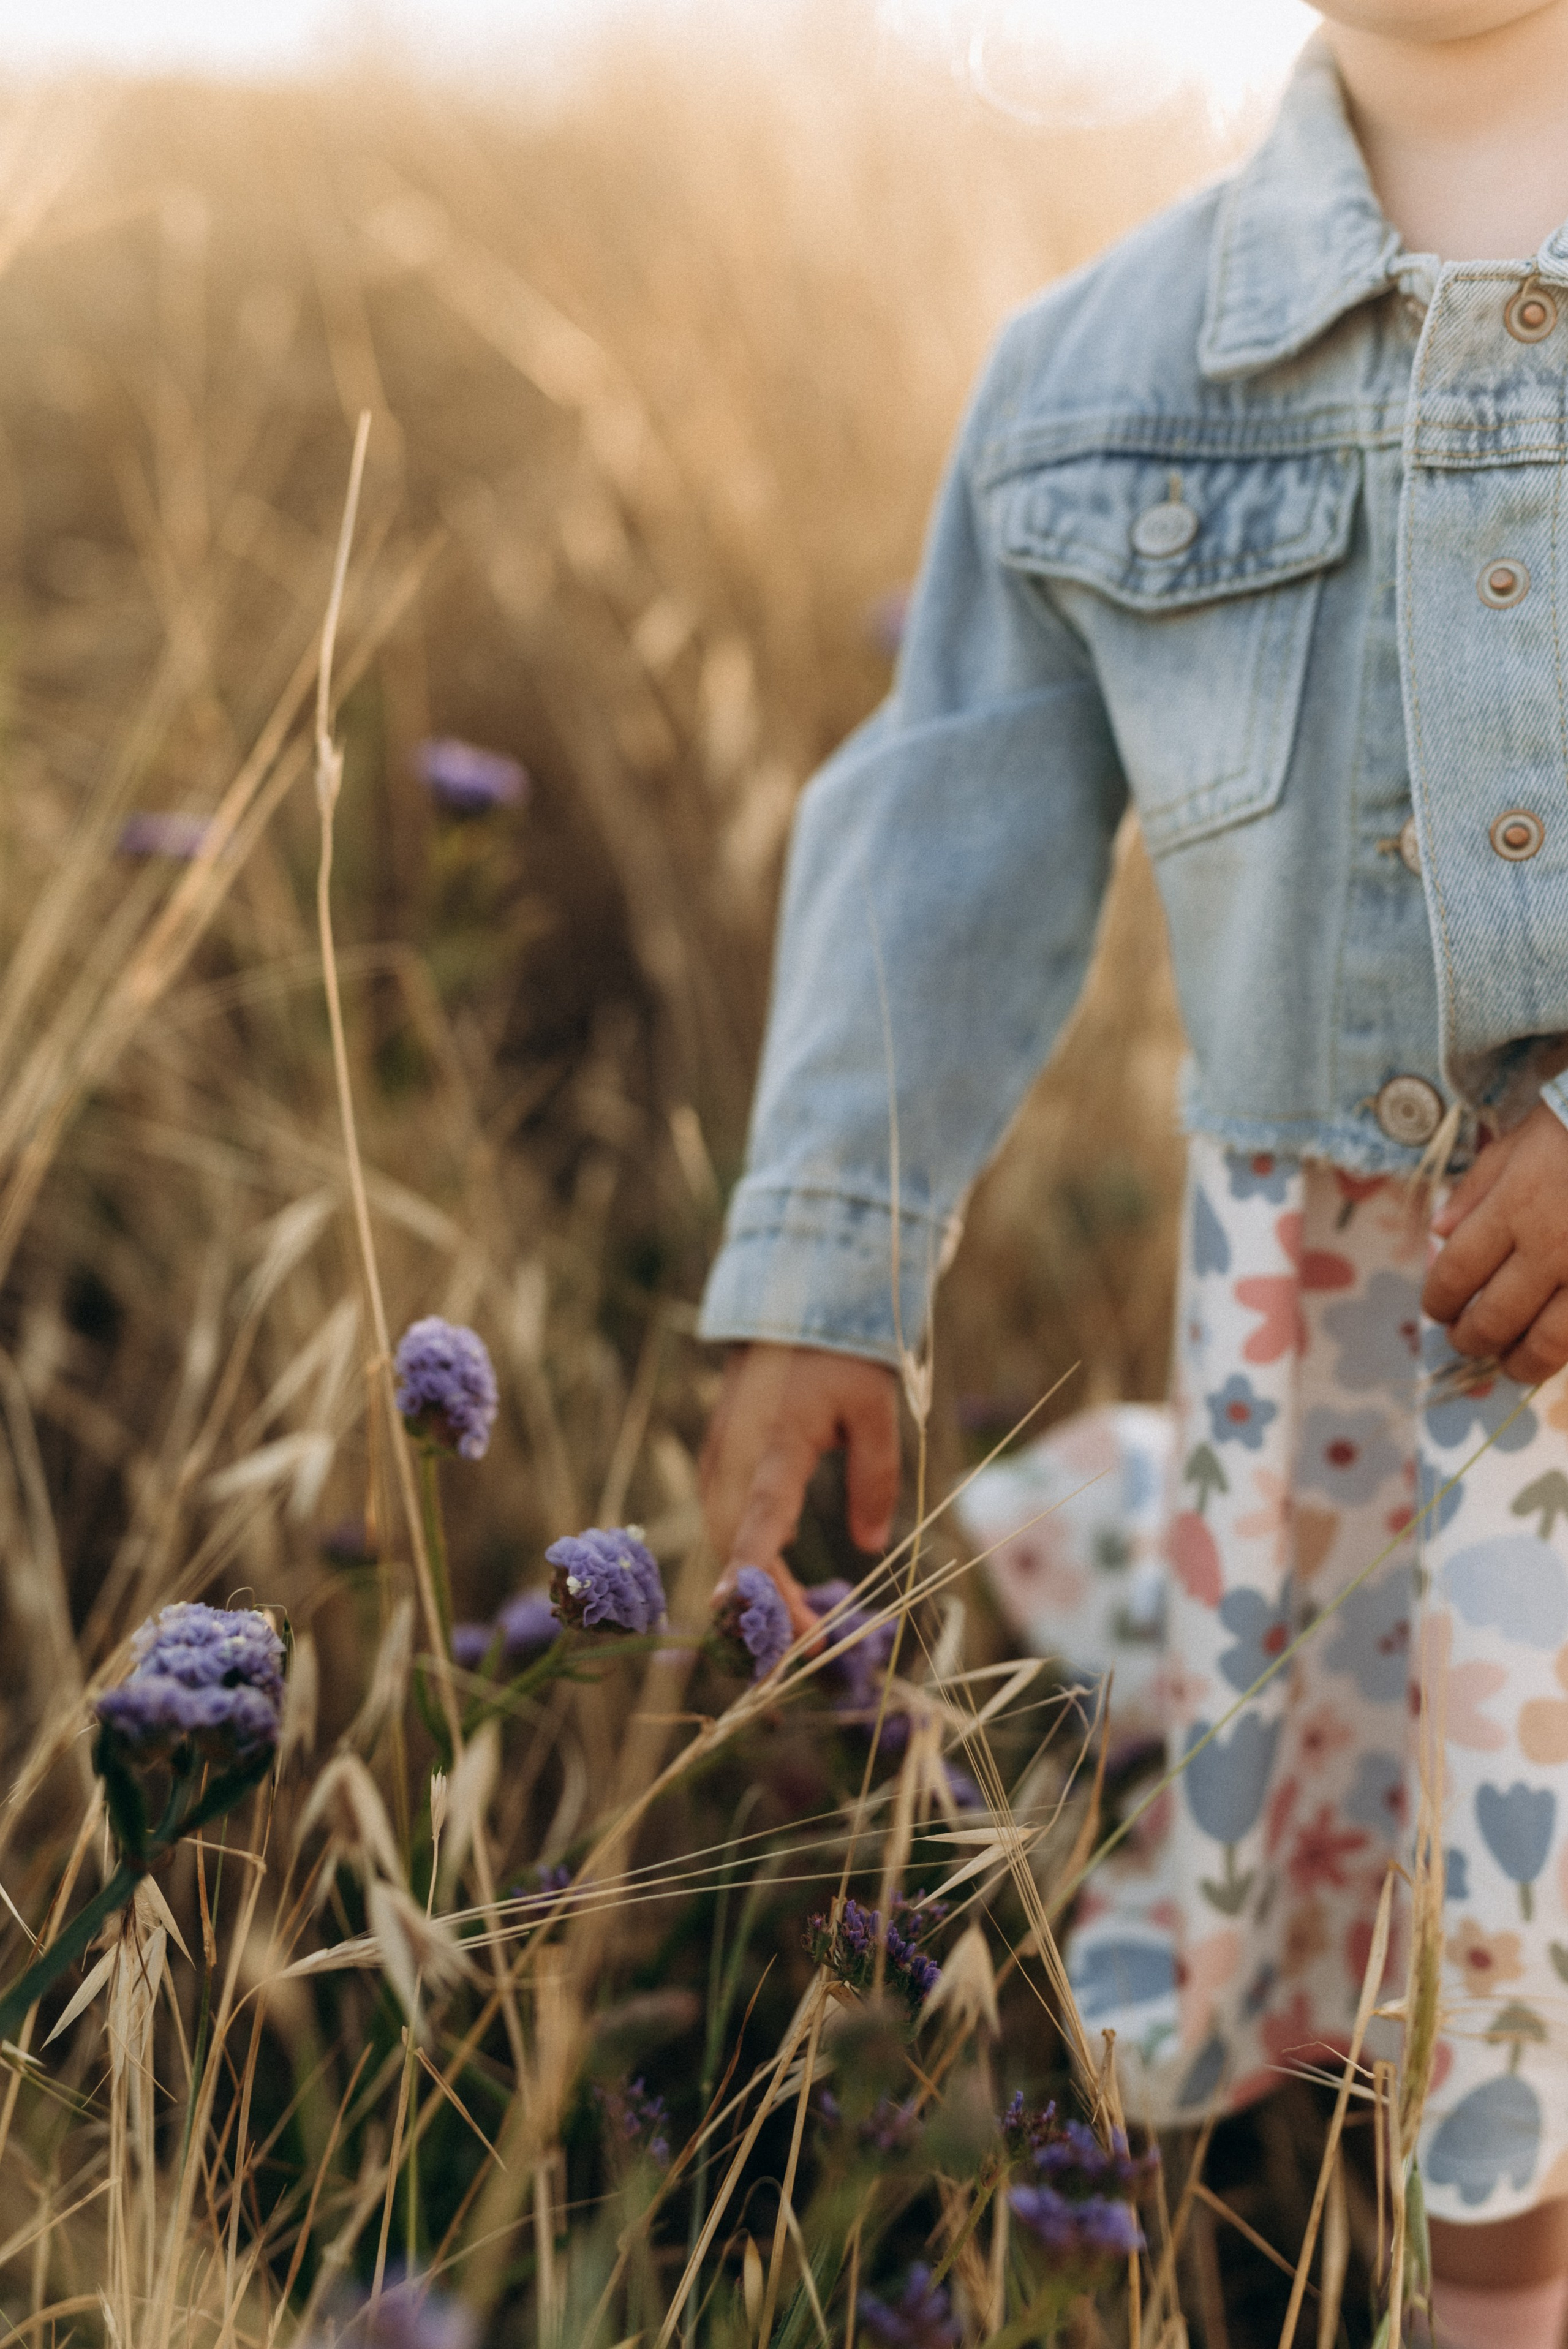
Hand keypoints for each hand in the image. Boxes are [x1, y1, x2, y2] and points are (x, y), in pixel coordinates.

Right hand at [699, 1343, 899, 1635]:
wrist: (790, 1308)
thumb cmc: (840, 1357)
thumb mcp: (876, 1409)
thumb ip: (876, 1477)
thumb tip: (870, 1546)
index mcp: (777, 1441)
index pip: (760, 1514)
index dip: (750, 1567)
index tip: (739, 1613)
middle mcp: (736, 1455)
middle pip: (738, 1543)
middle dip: (766, 1603)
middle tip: (810, 1650)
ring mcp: (720, 1457)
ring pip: (727, 1537)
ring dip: (756, 1586)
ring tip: (799, 1631)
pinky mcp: (718, 1460)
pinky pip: (725, 1520)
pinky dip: (747, 1558)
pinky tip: (776, 1585)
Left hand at [1423, 1102, 1567, 1381]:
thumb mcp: (1522, 1139)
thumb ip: (1476, 1188)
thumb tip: (1438, 1234)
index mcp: (1514, 1206)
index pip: (1456, 1273)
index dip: (1438, 1302)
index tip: (1436, 1311)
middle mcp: (1550, 1246)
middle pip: (1494, 1318)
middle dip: (1470, 1340)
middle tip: (1464, 1342)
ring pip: (1548, 1344)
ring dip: (1519, 1363)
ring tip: (1509, 1363)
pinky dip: (1564, 1350)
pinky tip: (1554, 1349)